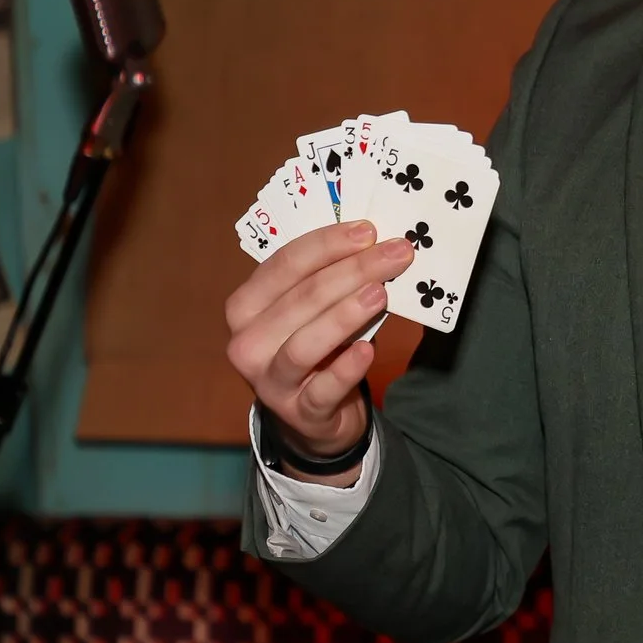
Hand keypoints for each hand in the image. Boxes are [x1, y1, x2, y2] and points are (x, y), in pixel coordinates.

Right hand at [224, 219, 408, 480]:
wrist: (310, 412)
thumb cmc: (314, 345)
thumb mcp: (310, 310)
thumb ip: (328, 278)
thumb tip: (374, 242)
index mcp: (246, 306)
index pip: (284, 265)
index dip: (327, 244)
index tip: (368, 230)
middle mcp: (247, 343)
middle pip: (302, 298)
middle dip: (353, 271)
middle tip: (397, 254)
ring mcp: (270, 381)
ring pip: (305, 344)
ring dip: (345, 315)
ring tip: (380, 293)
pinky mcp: (299, 412)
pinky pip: (323, 388)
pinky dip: (346, 368)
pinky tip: (368, 350)